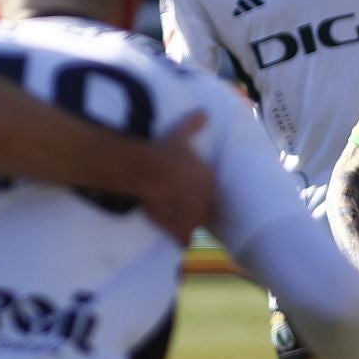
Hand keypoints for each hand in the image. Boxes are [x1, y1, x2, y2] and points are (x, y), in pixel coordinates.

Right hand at [137, 110, 213, 241]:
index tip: (194, 194)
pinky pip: (186, 241)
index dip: (201, 194)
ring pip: (198, 226)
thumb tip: (205, 112)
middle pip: (206, 210)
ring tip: (186, 229)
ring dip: (192, 227)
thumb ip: (194, 125)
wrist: (147, 170)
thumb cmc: (165, 151)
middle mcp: (206, 199)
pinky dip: (183, 243)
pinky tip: (181, 246)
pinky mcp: (180, 228)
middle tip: (189, 211)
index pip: (211, 191)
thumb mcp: (181, 135)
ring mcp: (194, 215)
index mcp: (209, 180)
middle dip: (199, 211)